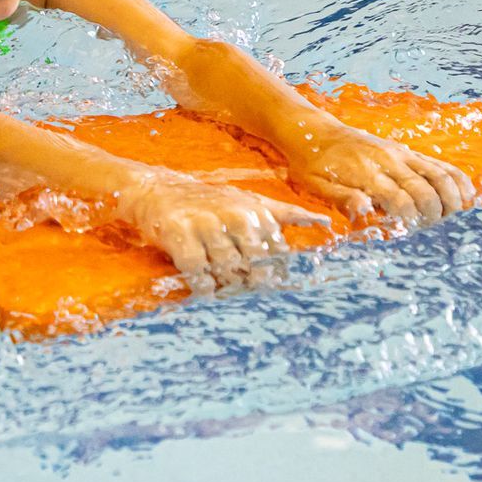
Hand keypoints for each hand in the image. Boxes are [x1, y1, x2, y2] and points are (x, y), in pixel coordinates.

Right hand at [116, 173, 328, 293]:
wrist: (157, 189)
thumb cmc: (209, 201)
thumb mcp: (249, 201)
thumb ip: (285, 213)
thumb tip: (324, 223)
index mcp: (256, 211)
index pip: (277, 256)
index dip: (273, 277)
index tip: (268, 288)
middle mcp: (234, 216)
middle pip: (255, 267)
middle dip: (250, 285)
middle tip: (241, 291)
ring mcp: (206, 225)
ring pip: (227, 271)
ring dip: (225, 287)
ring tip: (221, 289)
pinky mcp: (179, 234)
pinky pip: (197, 273)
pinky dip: (202, 287)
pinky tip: (203, 289)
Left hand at [289, 126, 472, 225]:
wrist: (313, 130)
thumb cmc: (312, 163)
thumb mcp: (316, 186)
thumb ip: (343, 199)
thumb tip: (366, 212)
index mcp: (366, 173)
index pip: (401, 201)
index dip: (410, 221)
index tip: (406, 231)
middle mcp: (389, 161)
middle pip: (426, 189)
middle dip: (433, 214)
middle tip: (426, 227)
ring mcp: (401, 154)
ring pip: (439, 174)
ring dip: (452, 198)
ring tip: (452, 215)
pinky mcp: (407, 151)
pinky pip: (439, 164)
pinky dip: (457, 180)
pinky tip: (466, 196)